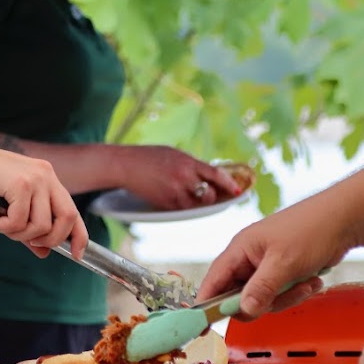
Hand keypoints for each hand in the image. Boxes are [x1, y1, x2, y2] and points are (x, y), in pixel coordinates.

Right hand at [0, 143, 88, 258]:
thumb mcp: (13, 207)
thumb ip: (30, 229)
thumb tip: (44, 253)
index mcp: (49, 179)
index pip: (74, 211)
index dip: (79, 236)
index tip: (77, 254)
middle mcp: (47, 176)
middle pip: (67, 218)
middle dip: (49, 239)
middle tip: (27, 240)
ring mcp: (36, 178)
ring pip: (41, 225)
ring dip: (19, 234)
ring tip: (1, 224)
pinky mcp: (21, 184)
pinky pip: (19, 221)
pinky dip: (3, 227)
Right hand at [118, 147, 241, 210]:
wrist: (125, 165)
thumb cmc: (149, 157)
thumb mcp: (174, 154)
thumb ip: (190, 165)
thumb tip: (207, 174)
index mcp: (187, 162)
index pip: (215, 174)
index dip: (228, 184)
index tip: (237, 191)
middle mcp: (183, 178)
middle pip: (208, 194)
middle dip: (213, 197)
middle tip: (214, 196)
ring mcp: (174, 193)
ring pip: (196, 205)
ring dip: (199, 204)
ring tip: (194, 198)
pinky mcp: (165, 204)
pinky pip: (182, 209)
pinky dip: (185, 206)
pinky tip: (181, 200)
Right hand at [195, 195, 349, 316]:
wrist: (343, 221)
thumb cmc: (310, 229)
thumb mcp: (283, 262)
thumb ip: (261, 288)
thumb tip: (243, 311)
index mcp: (240, 250)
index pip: (213, 282)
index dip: (206, 306)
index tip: (204, 329)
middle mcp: (249, 260)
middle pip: (239, 298)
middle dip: (263, 302)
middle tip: (280, 295)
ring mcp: (266, 268)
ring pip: (264, 300)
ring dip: (286, 297)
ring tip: (304, 282)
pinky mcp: (283, 274)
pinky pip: (281, 296)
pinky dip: (297, 293)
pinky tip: (312, 280)